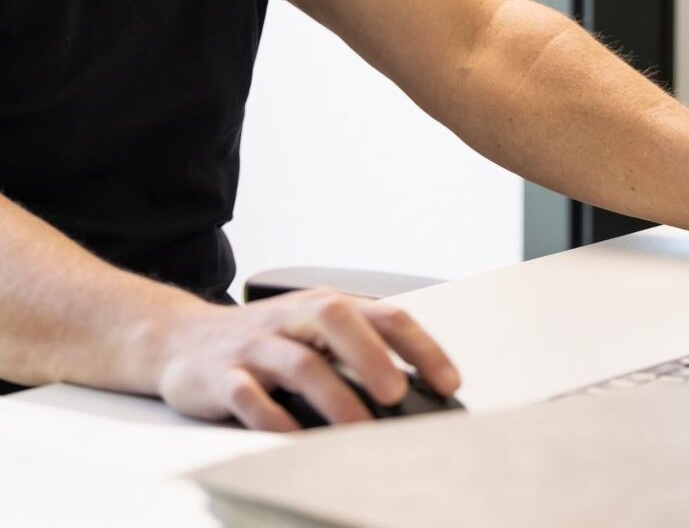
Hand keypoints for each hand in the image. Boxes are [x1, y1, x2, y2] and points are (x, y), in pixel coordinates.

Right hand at [155, 290, 459, 430]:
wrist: (182, 340)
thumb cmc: (266, 340)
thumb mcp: (316, 333)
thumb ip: (362, 351)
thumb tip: (423, 392)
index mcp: (328, 307)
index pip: (386, 315)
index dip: (422, 347)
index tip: (449, 382)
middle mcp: (294, 320)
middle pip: (338, 323)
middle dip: (373, 358)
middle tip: (398, 394)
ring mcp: (257, 346)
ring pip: (300, 364)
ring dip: (335, 397)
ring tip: (359, 428)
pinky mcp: (221, 377)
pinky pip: (248, 397)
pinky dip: (274, 419)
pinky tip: (297, 438)